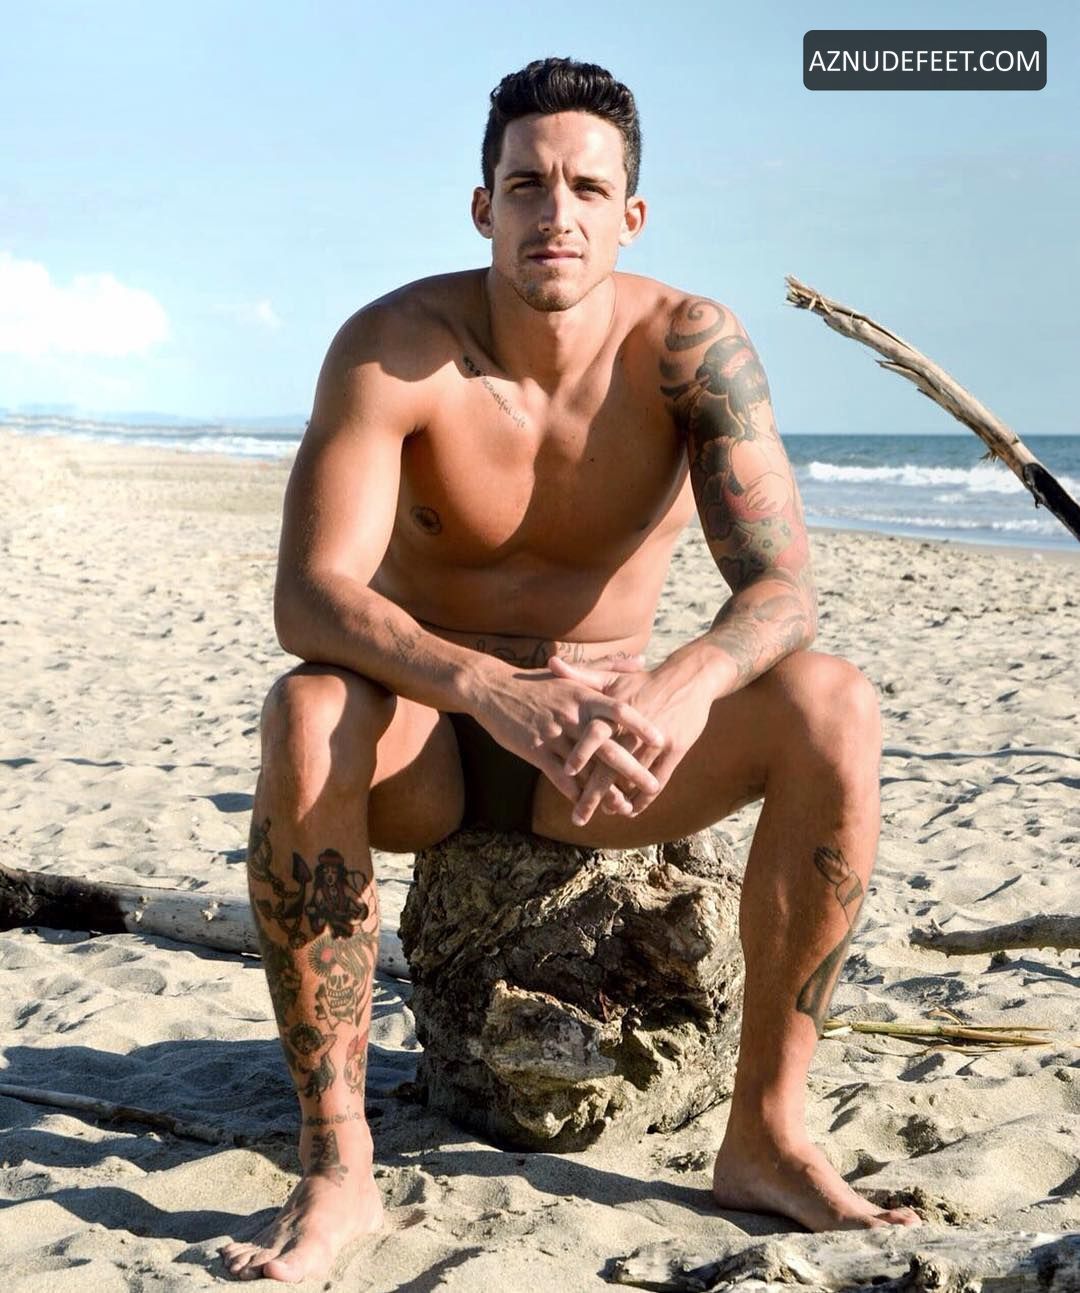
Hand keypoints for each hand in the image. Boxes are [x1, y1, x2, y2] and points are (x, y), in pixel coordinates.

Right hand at [470, 655, 664, 807]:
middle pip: (608, 745)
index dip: (641, 725)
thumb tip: (641, 662)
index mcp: (583, 696)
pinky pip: (558, 776)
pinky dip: (573, 793)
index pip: (620, 710)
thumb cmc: (536, 682)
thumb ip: (609, 668)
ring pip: (585, 768)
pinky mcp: (535, 750)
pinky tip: (585, 806)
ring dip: (604, 790)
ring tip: (623, 807)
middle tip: (652, 786)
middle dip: (632, 769)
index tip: (662, 740)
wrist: (491, 688)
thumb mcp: (572, 672)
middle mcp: (571, 715)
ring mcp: (553, 734)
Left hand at [547, 655, 712, 824]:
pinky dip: (644, 798)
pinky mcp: (676, 750)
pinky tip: (631, 810)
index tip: (566, 772)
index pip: (595, 733)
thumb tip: (549, 662)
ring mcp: (657, 741)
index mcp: (617, 710)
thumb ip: (579, 675)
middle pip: (611, 767)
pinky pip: (658, 780)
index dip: (581, 753)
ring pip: (634, 779)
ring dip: (619, 801)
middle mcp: (635, 728)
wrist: (689, 678)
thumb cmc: (643, 680)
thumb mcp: (612, 676)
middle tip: (577, 817)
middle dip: (593, 795)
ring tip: (605, 815)